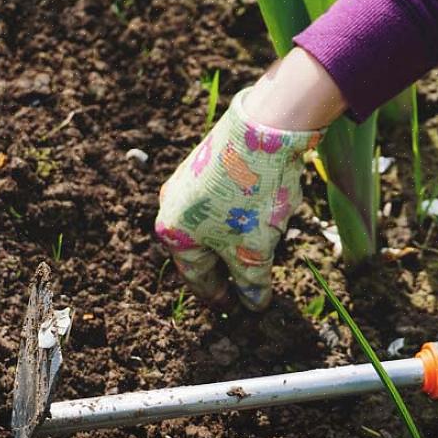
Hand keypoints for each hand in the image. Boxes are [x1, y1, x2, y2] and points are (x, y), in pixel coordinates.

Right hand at [155, 88, 323, 310]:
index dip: (219, 297)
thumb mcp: (254, 250)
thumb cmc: (251, 197)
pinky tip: (262, 215)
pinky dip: (239, 216)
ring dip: (235, 241)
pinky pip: (221, 202)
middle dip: (227, 268)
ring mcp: (188, 181)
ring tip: (261, 250)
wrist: (264, 129)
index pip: (197, 278)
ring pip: (213, 224)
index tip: (234, 308)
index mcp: (174, 234)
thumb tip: (254, 304)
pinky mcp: (208, 162)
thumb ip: (251, 283)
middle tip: (247, 285)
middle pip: (203, 250)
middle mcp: (172, 206)